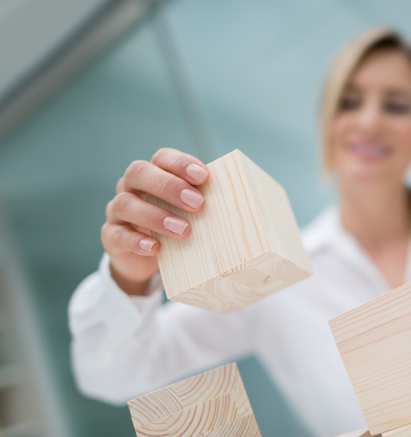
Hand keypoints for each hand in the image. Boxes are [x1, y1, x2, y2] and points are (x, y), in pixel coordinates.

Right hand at [101, 148, 208, 294]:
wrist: (147, 258)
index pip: (162, 157)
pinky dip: (137, 240)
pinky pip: (118, 234)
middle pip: (139, 173)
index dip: (180, 163)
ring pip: (126, 203)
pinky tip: (155, 248)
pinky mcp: (112, 236)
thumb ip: (210, 202)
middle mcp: (132, 187)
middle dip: (169, 186)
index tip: (203, 176)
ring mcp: (118, 211)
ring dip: (156, 215)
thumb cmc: (177, 225)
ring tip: (183, 230)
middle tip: (197, 203)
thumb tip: (251, 204)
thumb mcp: (193, 213)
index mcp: (153, 174)